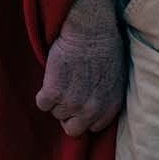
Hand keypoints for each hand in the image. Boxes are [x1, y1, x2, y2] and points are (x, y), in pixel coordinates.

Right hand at [36, 17, 125, 137]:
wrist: (89, 29)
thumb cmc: (105, 47)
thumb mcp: (116, 78)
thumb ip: (105, 98)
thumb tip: (94, 110)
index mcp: (110, 107)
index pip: (93, 128)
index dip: (85, 115)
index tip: (81, 103)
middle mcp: (92, 110)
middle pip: (73, 129)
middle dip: (69, 114)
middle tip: (68, 94)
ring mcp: (72, 103)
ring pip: (56, 113)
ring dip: (57, 99)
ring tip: (63, 78)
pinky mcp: (53, 92)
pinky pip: (42, 103)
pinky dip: (43, 92)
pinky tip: (52, 76)